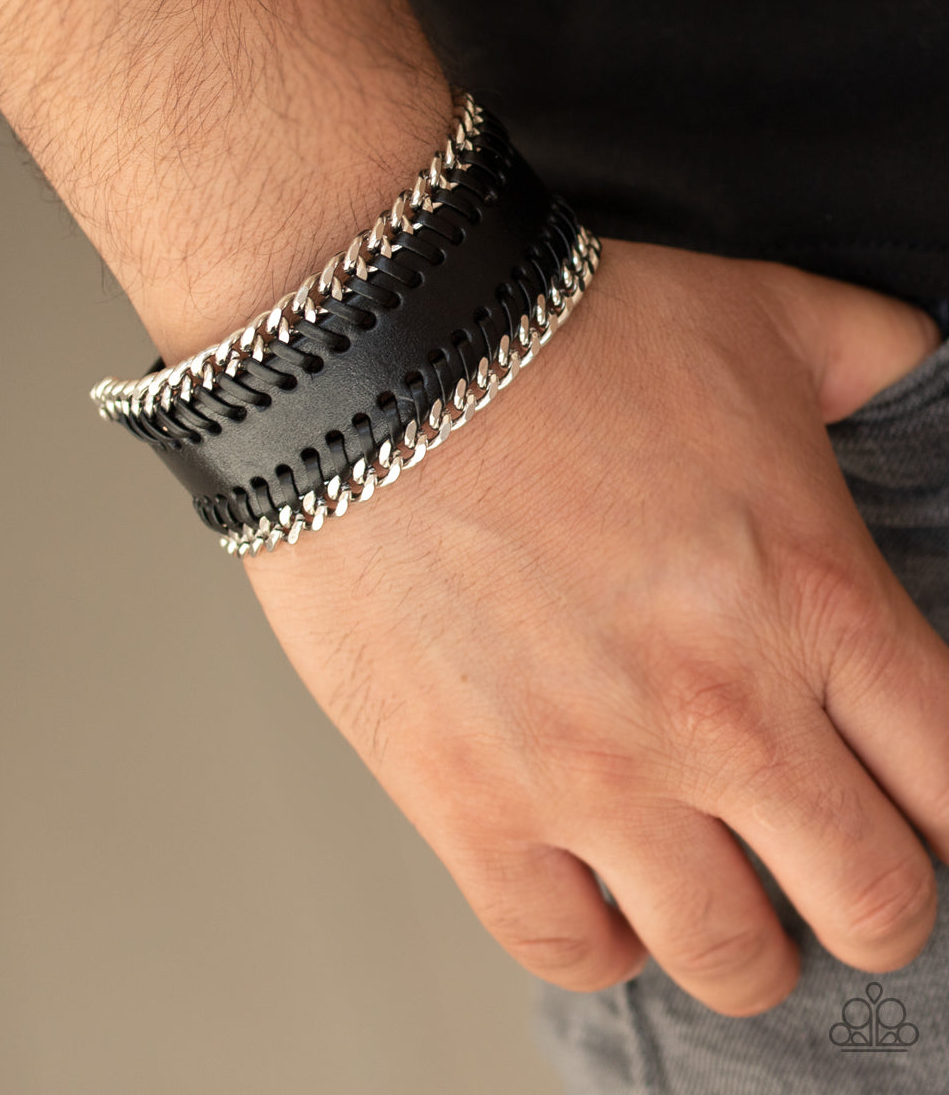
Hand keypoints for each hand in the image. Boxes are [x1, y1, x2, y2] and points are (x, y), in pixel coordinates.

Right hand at [245, 239, 948, 1016]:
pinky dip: (603, 939)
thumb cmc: (564, 331)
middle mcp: (724, 712)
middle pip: (872, 904)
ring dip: (743, 936)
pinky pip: (569, 949)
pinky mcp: (471, 800)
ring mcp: (594, 772)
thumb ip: (876, 352)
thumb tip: (928, 362)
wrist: (378, 352)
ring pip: (730, 957)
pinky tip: (602, 887)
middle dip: (870, 896)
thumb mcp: (762, 314)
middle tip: (830, 859)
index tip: (915, 801)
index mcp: (816, 599)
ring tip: (719, 890)